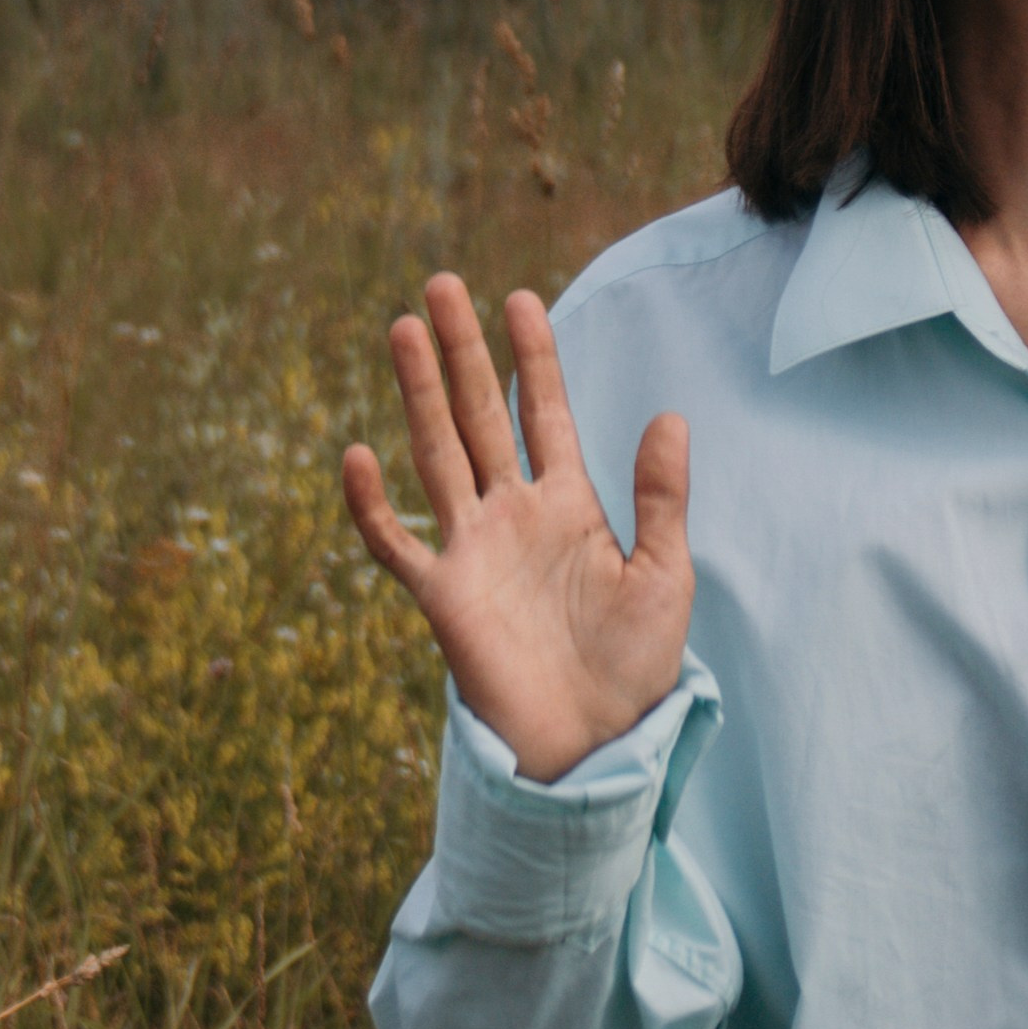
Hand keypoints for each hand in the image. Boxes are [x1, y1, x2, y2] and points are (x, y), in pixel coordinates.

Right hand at [342, 274, 693, 783]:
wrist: (596, 743)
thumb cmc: (635, 666)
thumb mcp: (665, 574)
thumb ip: (661, 497)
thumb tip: (670, 415)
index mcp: (569, 505)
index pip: (545, 413)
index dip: (532, 357)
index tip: (518, 298)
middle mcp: (514, 515)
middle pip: (481, 416)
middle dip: (462, 352)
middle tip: (441, 285)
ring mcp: (474, 550)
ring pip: (439, 455)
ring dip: (419, 394)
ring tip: (402, 329)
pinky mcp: (443, 595)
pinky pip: (397, 542)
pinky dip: (374, 503)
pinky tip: (358, 454)